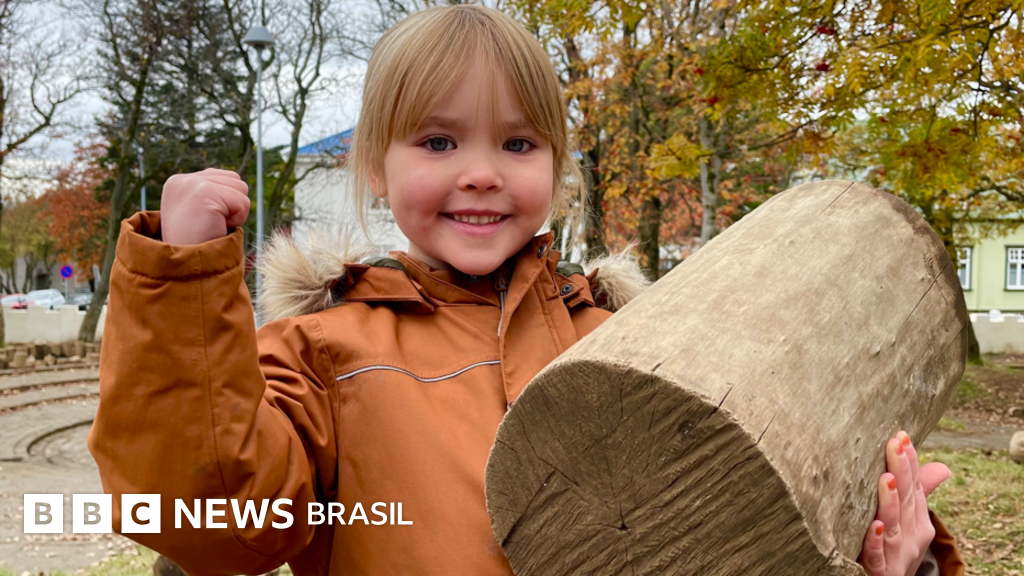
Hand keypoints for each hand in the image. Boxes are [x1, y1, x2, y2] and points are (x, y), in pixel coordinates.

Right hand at [160, 168, 249, 245]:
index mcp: (179, 182)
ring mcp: (192, 184)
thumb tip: (237, 183)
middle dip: (232, 206)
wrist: (185, 270)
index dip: (226, 203)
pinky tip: (216, 227)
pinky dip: (237, 220)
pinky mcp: (205, 192)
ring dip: (236, 213)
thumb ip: (213, 194)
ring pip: (241, 189)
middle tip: (211, 224)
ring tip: (213, 225)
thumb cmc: (198, 247)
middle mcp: (183, 179)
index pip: (225, 177)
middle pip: (235, 180)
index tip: (206, 221)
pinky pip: (242, 203)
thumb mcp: (199, 214)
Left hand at [859, 431, 950, 575]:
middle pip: (906, 500)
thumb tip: (942, 466)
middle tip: (894, 444)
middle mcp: (911, 535)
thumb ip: (919, 492)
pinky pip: (876, 555)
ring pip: (893, 525)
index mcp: (917, 520)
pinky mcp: (879, 570)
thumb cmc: (896, 547)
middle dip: (901, 471)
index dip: (909, 462)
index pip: (915, 486)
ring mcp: (896, 553)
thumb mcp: (909, 520)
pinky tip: (872, 526)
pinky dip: (874, 540)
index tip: (901, 435)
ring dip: (890, 502)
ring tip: (886, 478)